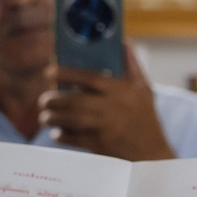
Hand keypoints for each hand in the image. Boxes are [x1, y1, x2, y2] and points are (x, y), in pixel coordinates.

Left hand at [41, 47, 173, 159]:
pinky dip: (61, 136)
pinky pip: (72, 138)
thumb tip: (124, 42)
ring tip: (46, 116)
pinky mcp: (99, 145)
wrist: (152, 154)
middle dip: (52, 100)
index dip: (66, 74)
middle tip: (44, 100)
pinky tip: (57, 133)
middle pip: (73, 100)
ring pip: (68, 119)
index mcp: (122, 91)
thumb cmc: (146, 119)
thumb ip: (132, 66)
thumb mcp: (144, 90)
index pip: (89, 78)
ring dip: (52, 118)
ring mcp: (105, 127)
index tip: (48, 72)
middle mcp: (112, 107)